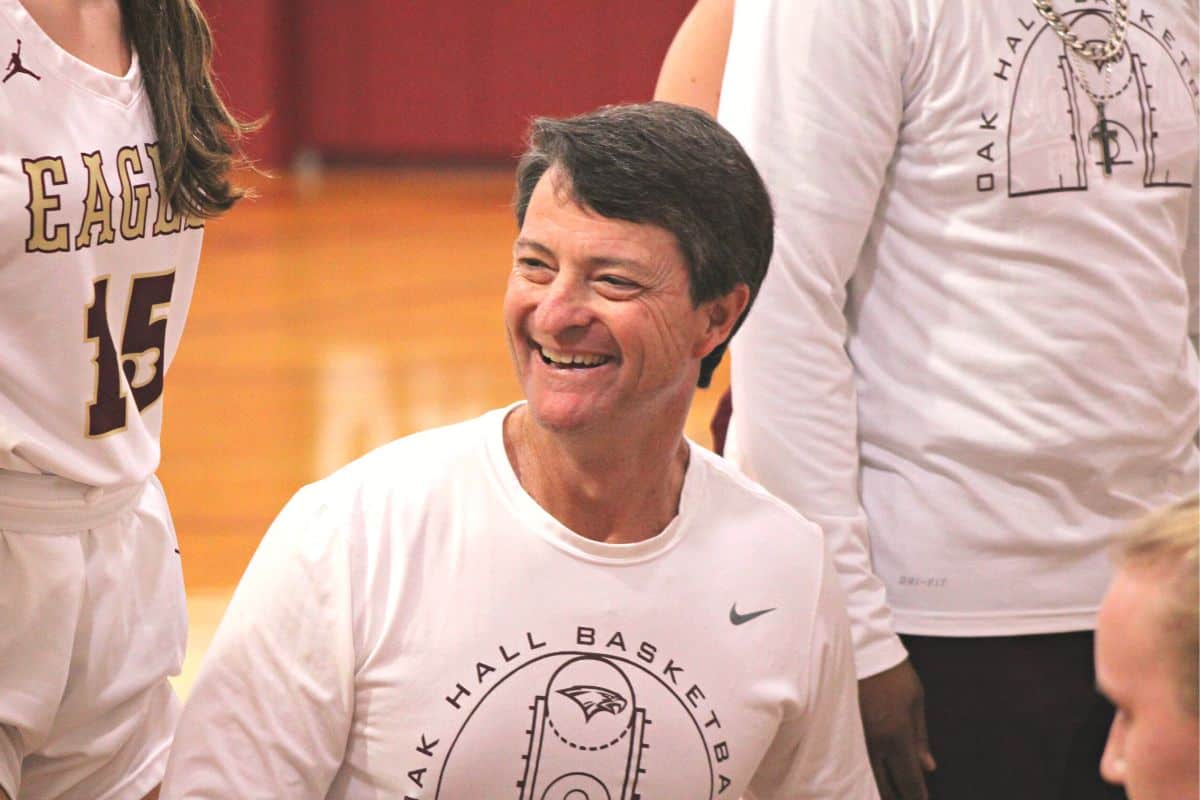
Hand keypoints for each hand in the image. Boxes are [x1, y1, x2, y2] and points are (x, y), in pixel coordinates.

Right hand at [858, 659, 935, 799]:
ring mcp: (853, 736)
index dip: (916, 796)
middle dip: (896, 797)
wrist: (859, 646)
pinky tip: (868, 772)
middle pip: (884, 786)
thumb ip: (921, 737)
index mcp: (896, 735)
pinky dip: (862, 770)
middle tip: (905, 797)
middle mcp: (873, 741)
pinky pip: (852, 758)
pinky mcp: (840, 727)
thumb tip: (928, 767)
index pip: (908, 780)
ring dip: (877, 787)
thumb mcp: (916, 700)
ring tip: (886, 793)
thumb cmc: (892, 670)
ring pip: (865, 774)